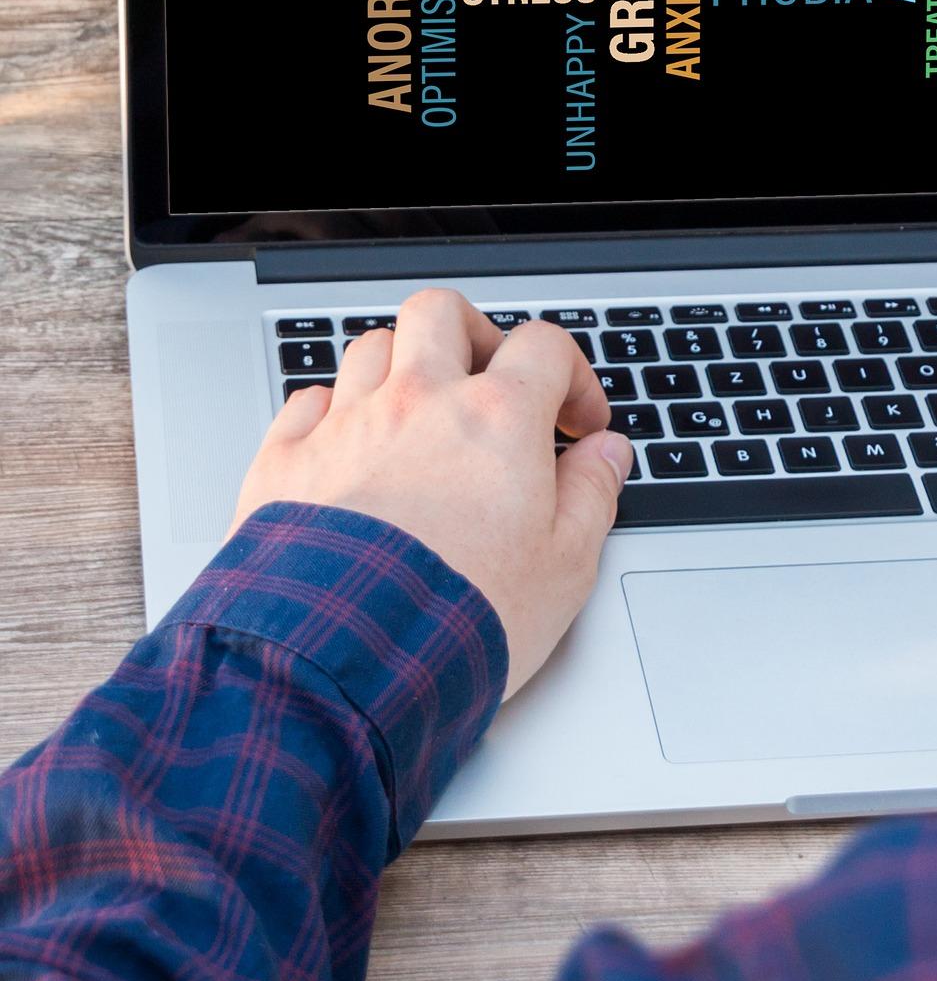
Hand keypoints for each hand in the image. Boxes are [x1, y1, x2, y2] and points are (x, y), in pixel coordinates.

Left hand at [232, 288, 632, 693]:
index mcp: (498, 418)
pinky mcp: (285, 463)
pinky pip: (307, 401)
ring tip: (419, 415)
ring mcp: (346, 427)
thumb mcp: (565, 567)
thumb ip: (592, 496)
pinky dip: (332, 411)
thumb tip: (606, 457)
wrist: (342, 666)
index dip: (572, 376)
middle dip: (473, 335)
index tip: (575, 423)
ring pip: (371, 347)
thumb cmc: (457, 621)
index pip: (544, 345)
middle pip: (442, 314)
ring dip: (401, 368)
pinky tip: (350, 445)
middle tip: (488, 381)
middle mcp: (418, 402)